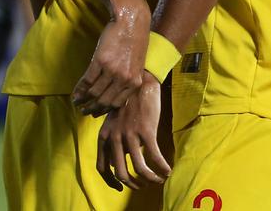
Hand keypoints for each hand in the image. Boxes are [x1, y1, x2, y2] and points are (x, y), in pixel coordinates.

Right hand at [73, 14, 146, 115]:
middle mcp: (124, 79)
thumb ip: (129, 79)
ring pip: (94, 93)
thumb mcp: (137, 64)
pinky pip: (87, 81)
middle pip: (104, 101)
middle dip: (92, 109)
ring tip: (77, 103)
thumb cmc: (134, 40)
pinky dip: (79, 90)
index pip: (117, 104)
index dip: (104, 110)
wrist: (131, 20)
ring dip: (83, 101)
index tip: (96, 113)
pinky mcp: (100, 61)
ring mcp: (112, 71)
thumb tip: (116, 91)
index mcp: (135, 82)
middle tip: (83, 112)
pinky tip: (74, 94)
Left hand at [96, 71, 171, 190]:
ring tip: (158, 180)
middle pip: (120, 173)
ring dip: (150, 178)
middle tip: (142, 186)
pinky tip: (168, 170)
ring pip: (139, 169)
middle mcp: (115, 138)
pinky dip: (161, 167)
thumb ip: (115, 140)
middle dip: (133, 184)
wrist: (141, 83)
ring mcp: (130, 135)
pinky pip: (154, 156)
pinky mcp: (146, 131)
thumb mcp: (114, 121)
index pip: (102, 168)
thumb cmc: (129, 102)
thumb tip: (125, 159)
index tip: (121, 187)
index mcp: (104, 136)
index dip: (111, 182)